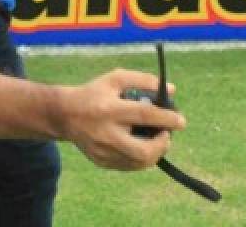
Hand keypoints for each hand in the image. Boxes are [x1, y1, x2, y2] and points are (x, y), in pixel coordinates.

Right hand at [62, 69, 185, 170]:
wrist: (64, 115)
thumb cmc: (94, 93)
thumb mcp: (115, 79)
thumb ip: (143, 80)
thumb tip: (172, 90)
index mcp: (110, 109)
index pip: (144, 115)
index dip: (166, 119)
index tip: (181, 121)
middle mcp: (106, 134)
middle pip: (143, 151)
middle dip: (162, 145)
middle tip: (166, 135)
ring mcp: (103, 152)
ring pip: (139, 163)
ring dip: (154, 153)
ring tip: (156, 140)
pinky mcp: (102, 162)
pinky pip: (129, 166)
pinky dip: (141, 158)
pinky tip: (141, 146)